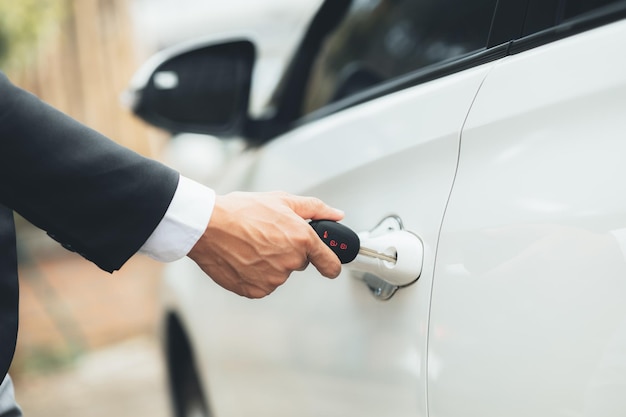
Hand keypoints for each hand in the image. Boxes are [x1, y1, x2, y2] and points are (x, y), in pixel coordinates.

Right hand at [187, 191, 343, 297]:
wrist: (208, 226)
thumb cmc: (240, 211)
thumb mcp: (282, 200)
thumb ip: (315, 209)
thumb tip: (335, 214)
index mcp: (302, 239)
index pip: (330, 262)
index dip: (331, 264)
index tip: (330, 266)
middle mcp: (290, 261)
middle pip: (299, 262)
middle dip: (288, 251)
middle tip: (267, 236)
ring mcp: (273, 278)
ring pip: (279, 273)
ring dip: (270, 263)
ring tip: (251, 245)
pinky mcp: (256, 290)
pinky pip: (263, 284)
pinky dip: (255, 274)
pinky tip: (244, 258)